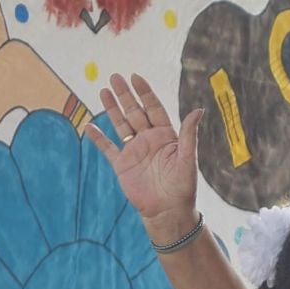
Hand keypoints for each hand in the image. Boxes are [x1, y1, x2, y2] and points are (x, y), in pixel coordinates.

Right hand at [86, 74, 201, 240]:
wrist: (168, 211)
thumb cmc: (183, 187)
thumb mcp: (188, 159)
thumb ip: (189, 134)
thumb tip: (199, 110)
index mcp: (166, 136)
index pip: (154, 108)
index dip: (145, 93)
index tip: (135, 77)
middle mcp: (149, 140)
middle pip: (135, 112)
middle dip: (125, 95)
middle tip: (114, 77)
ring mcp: (135, 151)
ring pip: (121, 125)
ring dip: (112, 109)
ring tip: (103, 91)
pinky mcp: (122, 165)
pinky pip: (108, 148)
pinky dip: (99, 138)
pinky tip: (90, 126)